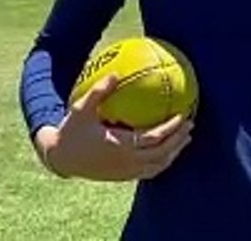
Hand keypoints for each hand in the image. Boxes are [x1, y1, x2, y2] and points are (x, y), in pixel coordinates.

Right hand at [35, 74, 193, 181]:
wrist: (60, 159)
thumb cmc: (71, 131)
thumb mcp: (81, 109)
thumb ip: (99, 92)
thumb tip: (115, 73)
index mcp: (119, 146)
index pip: (153, 138)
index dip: (170, 129)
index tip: (183, 116)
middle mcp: (126, 162)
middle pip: (161, 154)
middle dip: (178, 141)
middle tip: (191, 125)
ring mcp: (125, 172)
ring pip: (157, 166)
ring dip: (173, 153)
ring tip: (185, 140)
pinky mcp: (122, 177)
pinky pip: (148, 172)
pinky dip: (161, 162)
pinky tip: (166, 152)